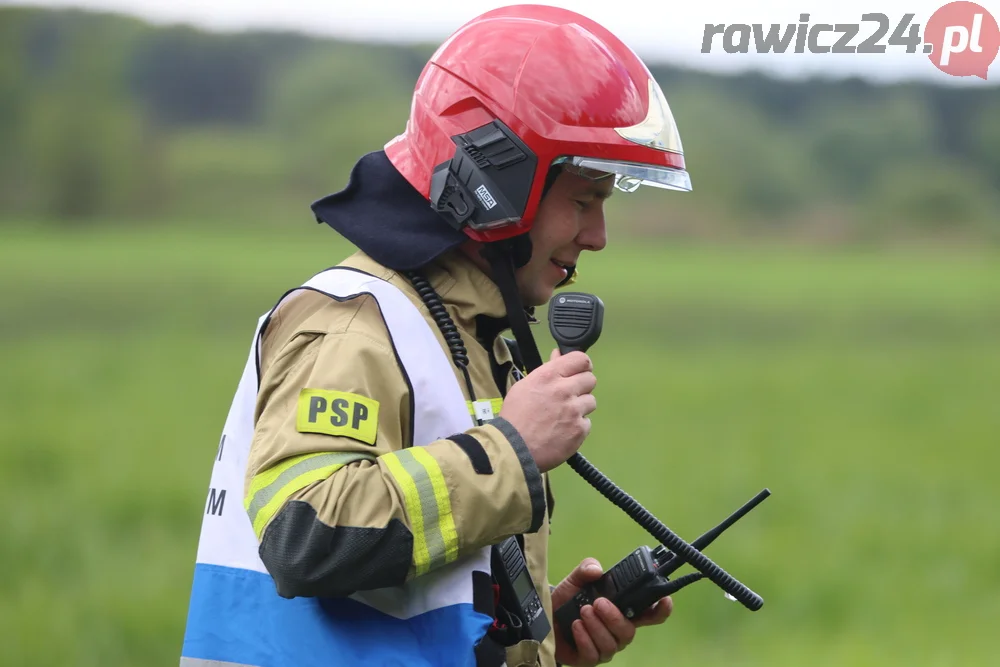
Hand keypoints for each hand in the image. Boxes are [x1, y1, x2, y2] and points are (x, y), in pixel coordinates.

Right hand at [498, 349, 596, 472]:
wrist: (513, 448)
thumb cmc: (515, 416)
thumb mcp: (525, 386)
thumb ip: (547, 370)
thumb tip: (559, 355)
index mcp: (549, 376)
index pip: (581, 359)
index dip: (582, 365)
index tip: (579, 371)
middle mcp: (564, 390)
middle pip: (591, 379)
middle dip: (582, 387)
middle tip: (569, 396)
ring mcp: (574, 411)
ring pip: (591, 401)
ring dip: (580, 407)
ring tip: (564, 416)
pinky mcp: (579, 430)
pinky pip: (587, 423)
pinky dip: (578, 426)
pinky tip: (563, 430)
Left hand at [551, 558, 673, 665]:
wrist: (546, 617)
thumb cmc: (567, 599)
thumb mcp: (576, 579)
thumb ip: (586, 569)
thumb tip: (596, 570)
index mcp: (622, 611)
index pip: (649, 614)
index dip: (660, 609)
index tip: (664, 600)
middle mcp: (617, 631)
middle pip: (629, 632)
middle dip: (614, 617)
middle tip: (598, 603)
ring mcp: (605, 647)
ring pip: (612, 644)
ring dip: (596, 626)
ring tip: (582, 611)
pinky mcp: (589, 659)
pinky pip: (594, 654)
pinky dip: (584, 639)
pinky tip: (576, 626)